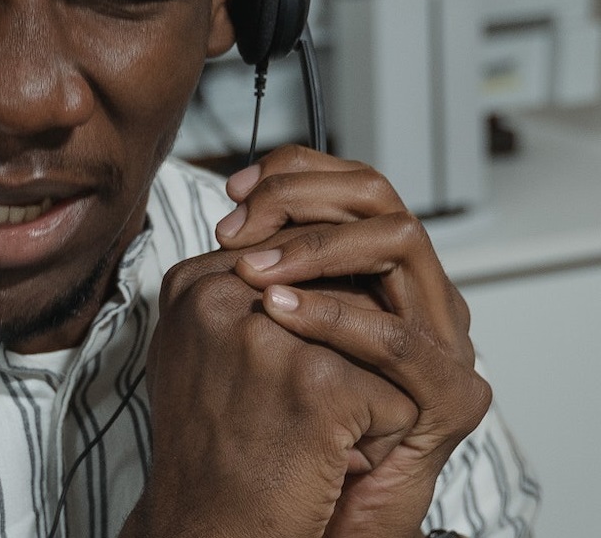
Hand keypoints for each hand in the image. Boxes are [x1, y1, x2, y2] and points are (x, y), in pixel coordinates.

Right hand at [128, 237, 419, 537]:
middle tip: (294, 412)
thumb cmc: (215, 454)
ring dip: (364, 390)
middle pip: (340, 291)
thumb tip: (312, 251)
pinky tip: (331, 458)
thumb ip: (241, 295)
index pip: (293, 259)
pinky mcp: (318, 383)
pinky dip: (380, 437)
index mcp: (193, 283)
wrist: (208, 536)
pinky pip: (395, 393)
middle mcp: (223, 295)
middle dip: (345, 355)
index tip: (289, 376)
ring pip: (376, 337)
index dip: (318, 321)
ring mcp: (270, 335)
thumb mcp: (207, 351)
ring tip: (313, 433)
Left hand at [216, 146, 491, 536]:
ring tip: (254, 274)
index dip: (294, 172)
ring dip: (318, 246)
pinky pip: (397, 338)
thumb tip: (224, 218)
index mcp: (376, 270)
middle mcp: (418, 290)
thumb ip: (257, 273)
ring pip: (399, 243)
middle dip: (302, 198)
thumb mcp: (255, 329)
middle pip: (378, 197)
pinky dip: (335, 317)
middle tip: (237, 224)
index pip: (352, 183)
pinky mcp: (453, 396)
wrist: (296, 514)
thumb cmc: (272, 423)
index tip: (233, 191)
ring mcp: (445, 338)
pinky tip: (278, 312)